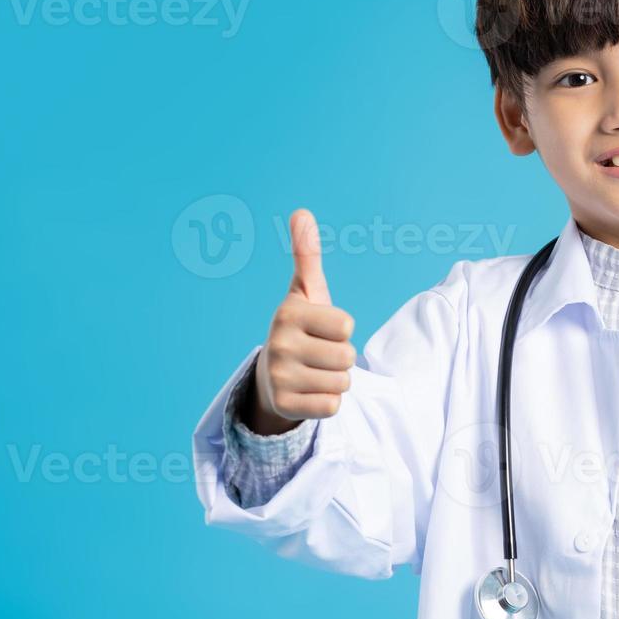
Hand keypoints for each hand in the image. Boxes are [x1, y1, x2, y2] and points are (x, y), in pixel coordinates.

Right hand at [247, 209, 356, 434]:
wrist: (271, 377)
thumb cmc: (300, 328)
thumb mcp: (306, 292)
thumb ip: (307, 256)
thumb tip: (302, 212)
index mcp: (288, 313)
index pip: (347, 325)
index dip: (342, 329)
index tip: (321, 329)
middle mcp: (279, 344)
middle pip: (347, 356)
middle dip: (341, 358)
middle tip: (318, 354)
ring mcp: (279, 377)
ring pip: (342, 382)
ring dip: (335, 380)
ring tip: (313, 372)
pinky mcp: (285, 405)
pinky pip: (332, 406)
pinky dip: (326, 402)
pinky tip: (308, 392)